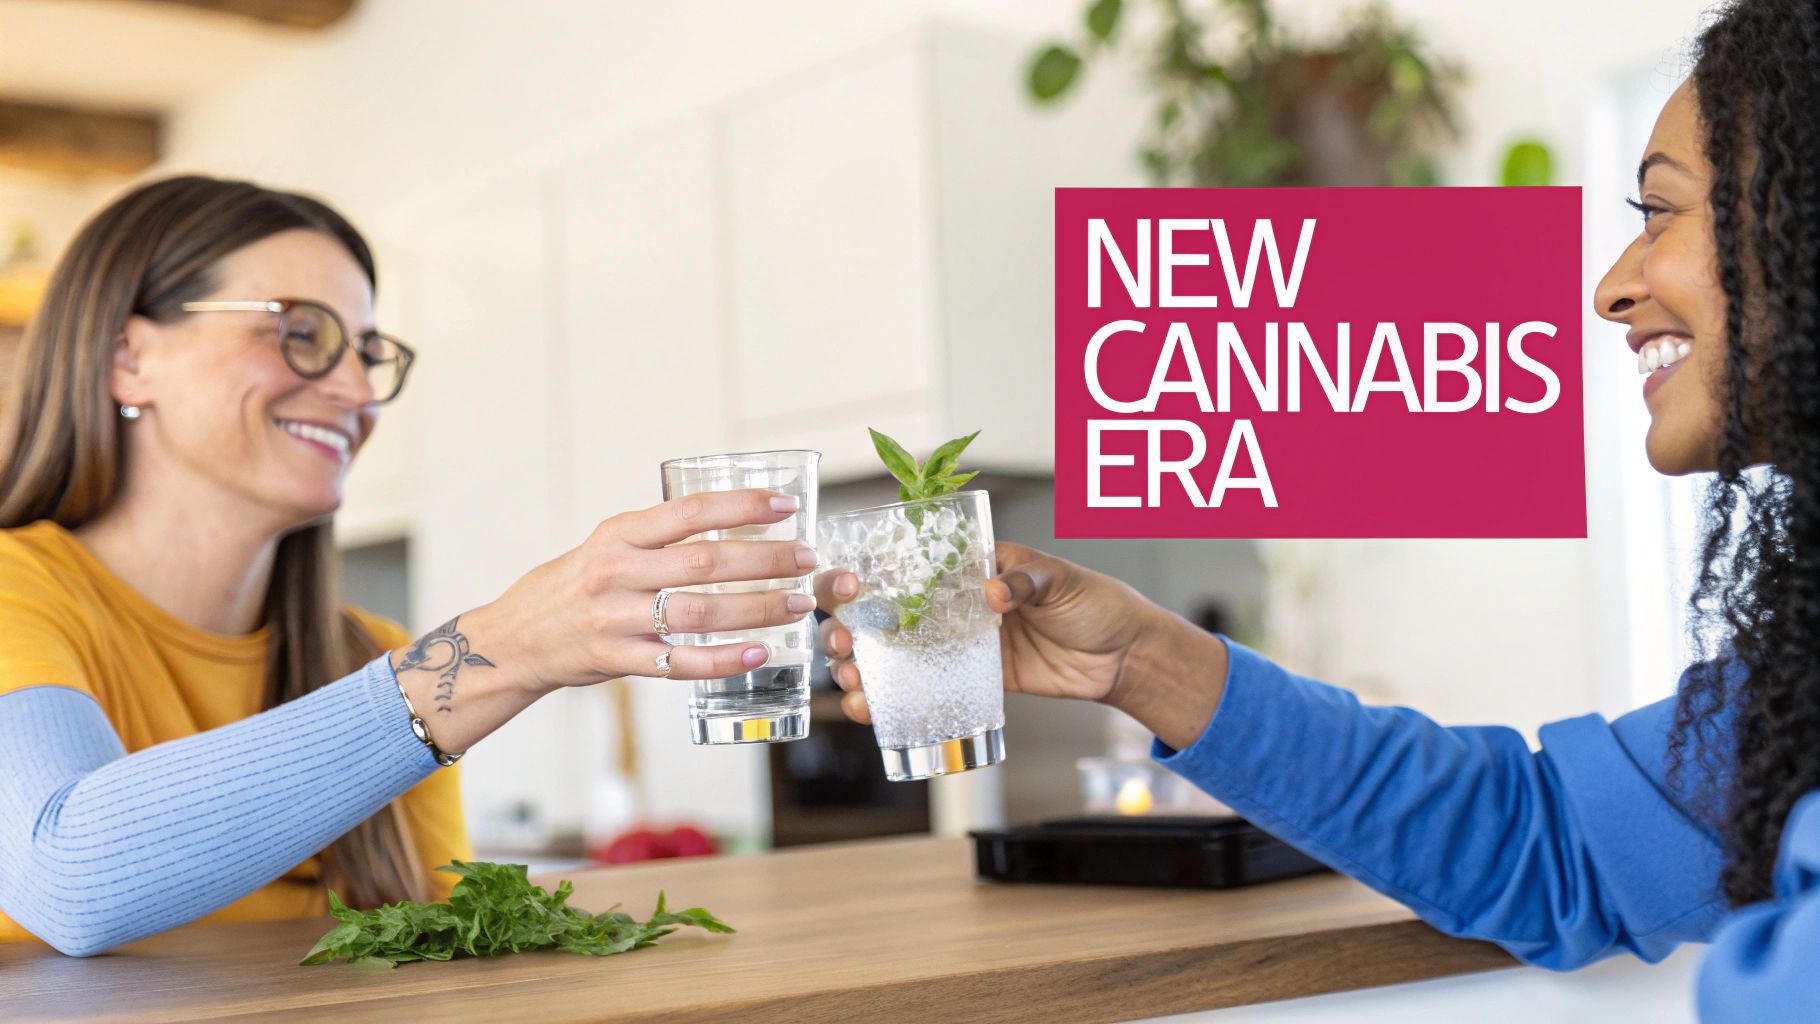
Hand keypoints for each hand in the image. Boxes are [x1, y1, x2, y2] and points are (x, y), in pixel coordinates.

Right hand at [480, 488, 817, 692]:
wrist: (514, 639)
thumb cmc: (573, 587)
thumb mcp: (607, 547)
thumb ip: (659, 540)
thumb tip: (733, 526)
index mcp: (618, 535)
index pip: (689, 512)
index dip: (742, 507)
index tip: (785, 506)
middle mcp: (615, 573)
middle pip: (704, 563)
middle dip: (765, 560)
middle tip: (807, 560)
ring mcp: (614, 620)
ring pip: (698, 613)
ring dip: (756, 609)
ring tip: (797, 604)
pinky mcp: (616, 661)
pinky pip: (679, 663)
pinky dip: (723, 660)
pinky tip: (758, 653)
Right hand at [816, 542, 1227, 748]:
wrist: (1124, 657)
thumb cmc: (1095, 603)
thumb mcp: (1062, 580)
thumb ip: (1028, 579)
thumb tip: (995, 592)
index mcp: (972, 568)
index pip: (910, 565)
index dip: (871, 575)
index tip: (849, 588)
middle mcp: (956, 605)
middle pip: (887, 612)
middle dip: (851, 626)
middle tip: (839, 642)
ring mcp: (961, 644)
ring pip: (896, 654)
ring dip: (862, 666)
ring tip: (847, 681)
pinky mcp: (973, 680)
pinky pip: (926, 689)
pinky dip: (894, 699)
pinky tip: (870, 709)